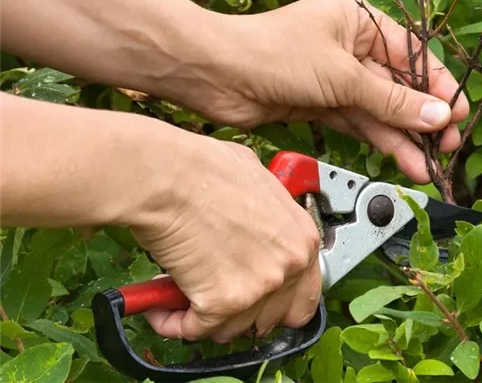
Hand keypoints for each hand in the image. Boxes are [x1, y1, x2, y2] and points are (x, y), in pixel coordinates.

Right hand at [135, 136, 321, 342]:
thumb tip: (258, 224)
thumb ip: (268, 215)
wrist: (166, 177)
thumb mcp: (257, 183)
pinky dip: (172, 323)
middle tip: (215, 296)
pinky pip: (194, 330)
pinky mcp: (223, 303)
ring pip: (232, 328)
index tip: (254, 300)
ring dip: (204, 318)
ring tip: (181, 296)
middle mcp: (288, 267)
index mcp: (302, 240)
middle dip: (240, 312)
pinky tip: (159, 306)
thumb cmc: (203, 170)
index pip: (304, 297)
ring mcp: (258, 288)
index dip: (275, 302)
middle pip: (269, 318)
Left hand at [188, 0, 469, 183]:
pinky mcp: (321, 103)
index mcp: (358, 20)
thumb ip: (391, 101)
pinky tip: (402, 159)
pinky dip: (380, 141)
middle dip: (422, 118)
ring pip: (379, 110)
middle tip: (447, 146)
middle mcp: (350, 47)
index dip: (437, 86)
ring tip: (428, 164)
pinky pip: (359, 123)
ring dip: (403, 137)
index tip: (458, 113)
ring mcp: (335, 77)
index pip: (411, 55)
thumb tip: (438, 116)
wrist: (216, 76)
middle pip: (397, 86)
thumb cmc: (272, 55)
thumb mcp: (343, 76)